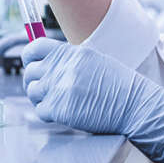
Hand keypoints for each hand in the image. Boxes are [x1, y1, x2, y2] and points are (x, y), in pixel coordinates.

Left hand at [22, 38, 163, 162]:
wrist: (134, 105)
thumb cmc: (119, 86)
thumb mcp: (95, 61)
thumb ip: (70, 61)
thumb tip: (49, 64)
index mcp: (71, 53)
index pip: (35, 48)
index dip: (29, 57)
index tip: (31, 64)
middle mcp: (63, 67)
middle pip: (30, 72)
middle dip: (33, 81)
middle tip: (44, 89)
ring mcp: (59, 88)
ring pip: (32, 91)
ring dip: (41, 98)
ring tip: (57, 102)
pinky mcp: (59, 108)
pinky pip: (40, 110)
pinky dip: (48, 113)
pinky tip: (62, 112)